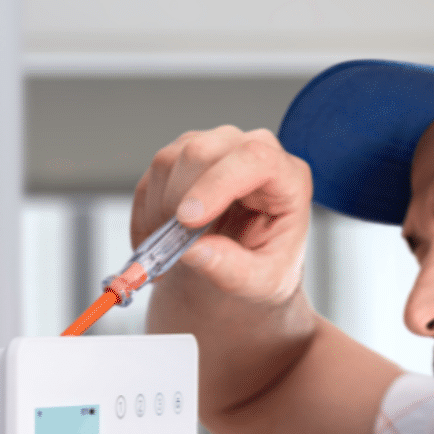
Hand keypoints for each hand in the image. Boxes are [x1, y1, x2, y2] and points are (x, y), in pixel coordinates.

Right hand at [135, 125, 312, 317]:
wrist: (247, 268)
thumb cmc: (266, 268)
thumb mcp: (262, 283)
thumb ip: (234, 271)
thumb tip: (194, 251)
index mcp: (287, 178)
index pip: (254, 157)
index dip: (216, 183)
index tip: (188, 221)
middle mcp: (251, 152)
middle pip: (201, 152)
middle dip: (177, 202)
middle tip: (175, 249)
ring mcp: (215, 149)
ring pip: (169, 161)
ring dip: (159, 211)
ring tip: (173, 250)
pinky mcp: (184, 158)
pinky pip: (151, 177)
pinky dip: (146, 214)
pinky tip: (159, 242)